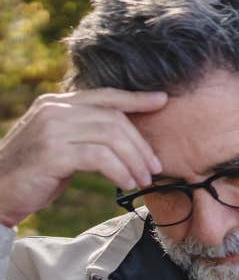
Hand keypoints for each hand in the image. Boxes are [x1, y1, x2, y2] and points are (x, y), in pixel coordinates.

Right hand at [0, 88, 167, 227]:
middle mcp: (54, 110)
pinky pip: (99, 157)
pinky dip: (119, 171)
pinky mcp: (53, 153)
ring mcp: (52, 129)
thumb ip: (85, 134)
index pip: (104, 95)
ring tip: (144, 180)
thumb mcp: (62, 145)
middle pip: (114, 119)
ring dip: (133, 161)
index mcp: (57, 104)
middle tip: (155, 167)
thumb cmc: (35, 173)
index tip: (162, 101)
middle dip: (140, 144)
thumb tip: (124, 140)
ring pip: (110, 136)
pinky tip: (127, 184)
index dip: (135, 98)